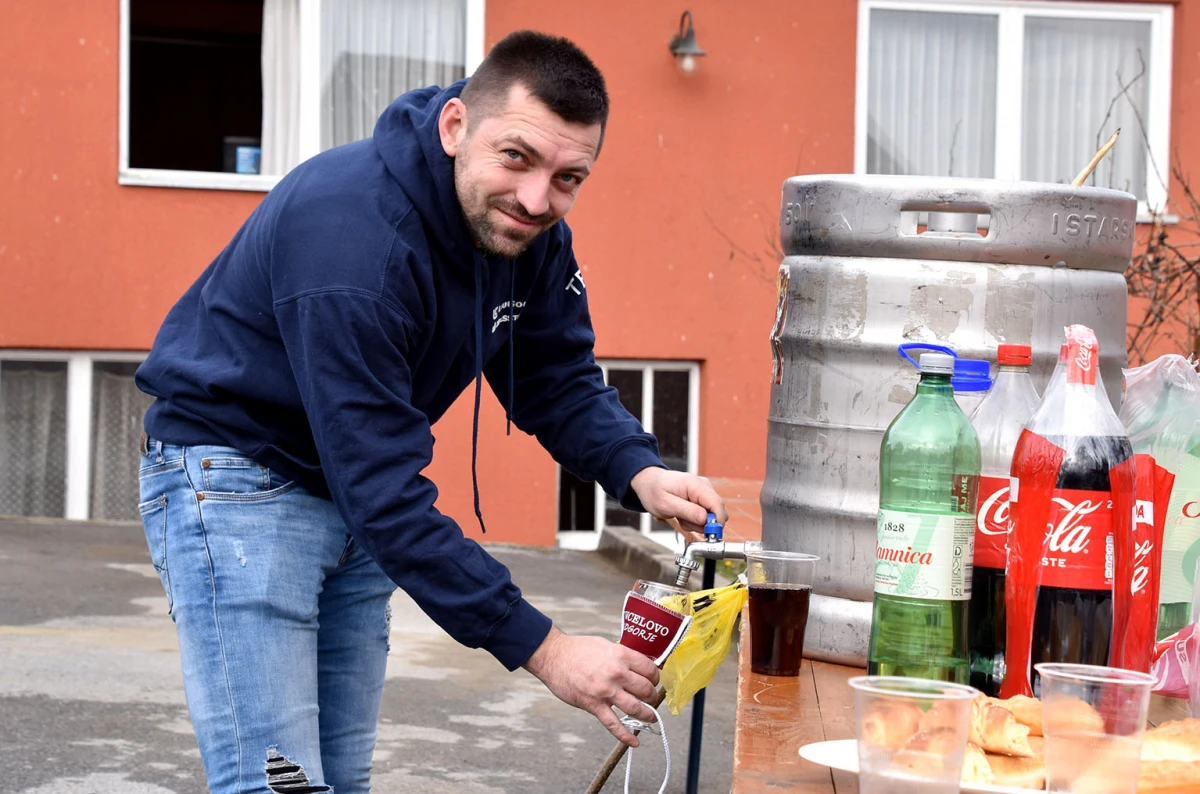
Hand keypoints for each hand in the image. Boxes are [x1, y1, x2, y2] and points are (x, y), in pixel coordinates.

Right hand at [523, 627, 659, 746]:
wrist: (554, 656)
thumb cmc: (578, 649)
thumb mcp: (605, 645)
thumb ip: (622, 656)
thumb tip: (637, 665)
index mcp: (621, 655)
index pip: (649, 669)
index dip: (655, 677)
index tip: (654, 681)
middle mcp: (617, 674)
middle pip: (646, 689)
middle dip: (652, 696)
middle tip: (651, 697)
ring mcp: (606, 691)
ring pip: (635, 708)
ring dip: (647, 715)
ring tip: (650, 717)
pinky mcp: (594, 705)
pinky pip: (613, 724)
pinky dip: (625, 736)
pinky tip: (635, 742)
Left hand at [629, 467, 727, 544]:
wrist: (650, 482)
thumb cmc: (654, 491)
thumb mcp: (665, 504)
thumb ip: (687, 511)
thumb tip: (705, 520)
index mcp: (695, 485)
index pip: (717, 504)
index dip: (716, 522)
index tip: (707, 534)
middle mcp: (704, 486)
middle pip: (717, 512)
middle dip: (704, 524)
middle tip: (685, 523)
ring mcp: (704, 491)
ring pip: (711, 516)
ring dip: (696, 523)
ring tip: (680, 517)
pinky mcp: (703, 498)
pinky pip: (706, 515)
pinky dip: (695, 520)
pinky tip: (682, 514)